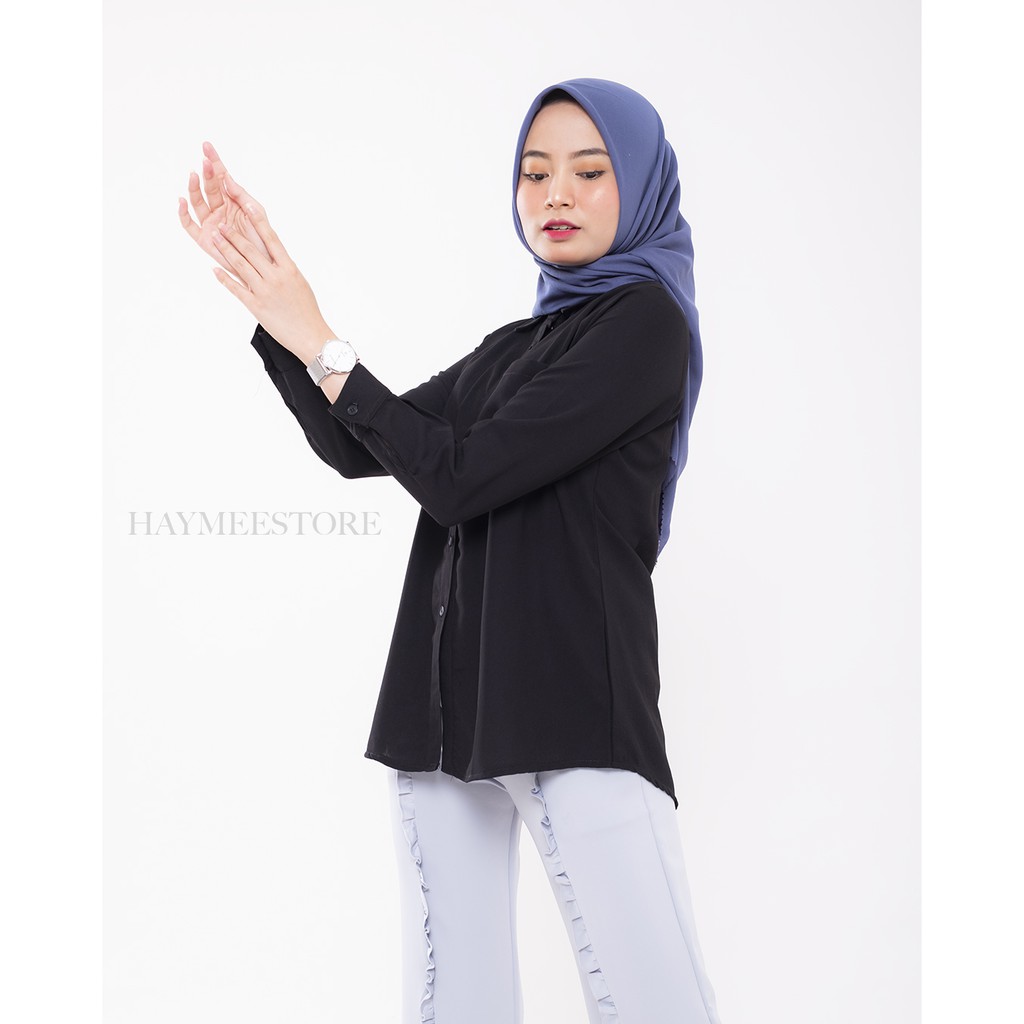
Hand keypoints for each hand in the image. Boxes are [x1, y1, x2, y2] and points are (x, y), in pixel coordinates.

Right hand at [178, 142, 269, 272]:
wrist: (262, 264)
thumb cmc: (262, 239)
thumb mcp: (256, 212)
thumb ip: (241, 195)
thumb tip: (226, 177)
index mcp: (232, 200)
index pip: (221, 177)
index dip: (214, 161)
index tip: (207, 146)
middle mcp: (219, 209)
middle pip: (209, 187)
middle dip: (207, 173)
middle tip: (205, 162)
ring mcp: (210, 222)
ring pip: (198, 202)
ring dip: (194, 188)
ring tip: (194, 175)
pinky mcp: (204, 238)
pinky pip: (189, 225)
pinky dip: (184, 213)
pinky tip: (182, 201)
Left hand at [207, 177, 332, 362]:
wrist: (311, 336)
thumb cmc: (307, 310)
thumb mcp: (299, 283)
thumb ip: (283, 267)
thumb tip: (272, 254)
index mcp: (289, 268)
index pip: (271, 238)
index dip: (257, 220)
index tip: (246, 204)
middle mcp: (276, 277)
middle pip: (250, 250)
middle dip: (233, 235)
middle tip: (220, 223)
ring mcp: (265, 291)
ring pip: (240, 266)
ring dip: (225, 250)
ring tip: (214, 238)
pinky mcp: (256, 306)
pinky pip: (236, 289)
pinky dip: (224, 278)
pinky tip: (215, 270)